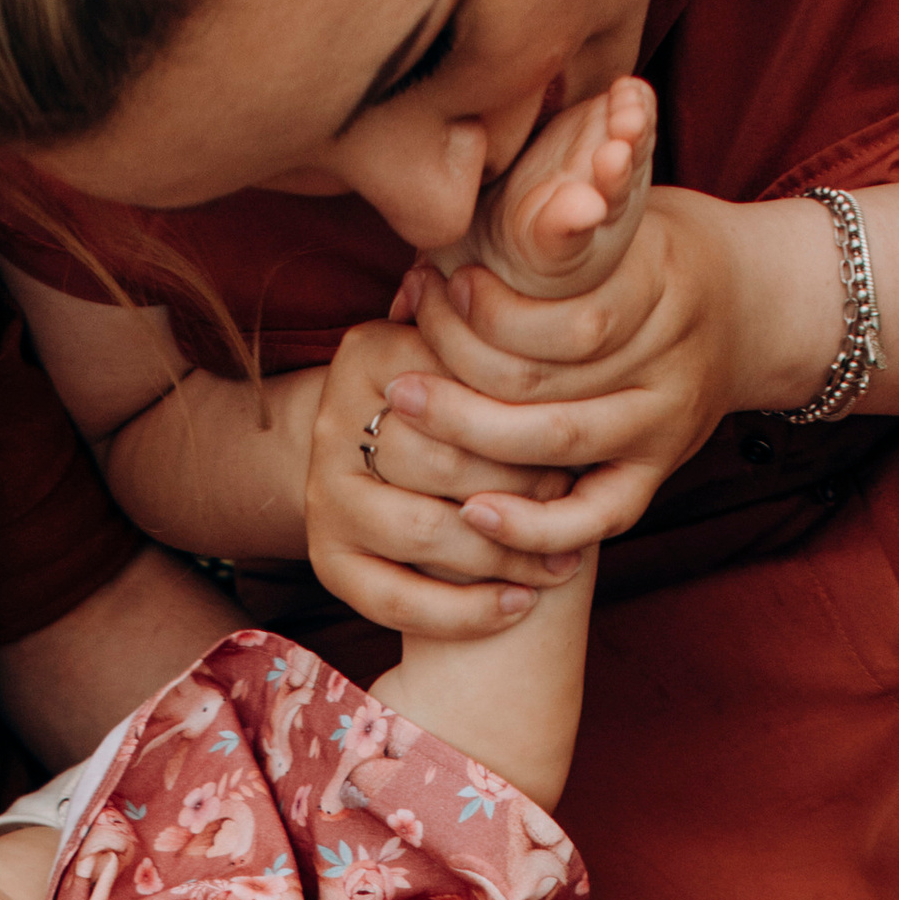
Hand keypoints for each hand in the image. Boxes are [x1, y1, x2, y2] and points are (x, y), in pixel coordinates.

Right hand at [305, 319, 581, 636]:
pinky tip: (519, 604)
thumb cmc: (458, 392)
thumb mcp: (470, 345)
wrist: (381, 451)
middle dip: (519, 487)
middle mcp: (331, 421)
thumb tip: (518, 289)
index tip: (577, 437)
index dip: (521, 418)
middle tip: (574, 501)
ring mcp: (321, 495)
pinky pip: (396, 600)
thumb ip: (497, 330)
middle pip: (439, 460)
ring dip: (502, 554)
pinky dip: (464, 611)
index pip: (455, 386)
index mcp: (369, 352)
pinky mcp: (325, 559)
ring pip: (422, 532)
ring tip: (560, 559)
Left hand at [377, 188, 755, 568]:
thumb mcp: (616, 213)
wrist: (757, 306)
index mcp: (662, 279)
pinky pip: (598, 516)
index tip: (435, 287)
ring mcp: (667, 422)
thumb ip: (543, 231)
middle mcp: (669, 356)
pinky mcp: (660, 471)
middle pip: (547, 378)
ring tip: (409, 414)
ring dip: (471, 436)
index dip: (487, 310)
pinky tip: (475, 512)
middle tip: (398, 365)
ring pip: (557, 441)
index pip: (562, 314)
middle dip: (459, 368)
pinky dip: (535, 524)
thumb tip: (430, 261)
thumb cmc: (653, 250)